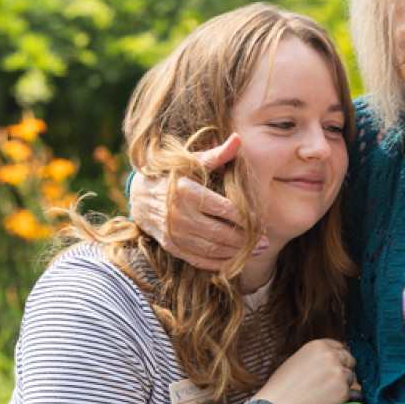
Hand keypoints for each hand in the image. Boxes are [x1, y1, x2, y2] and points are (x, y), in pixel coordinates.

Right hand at [129, 133, 263, 270]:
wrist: (140, 196)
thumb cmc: (173, 176)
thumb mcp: (191, 162)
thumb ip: (217, 155)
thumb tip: (238, 139)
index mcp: (186, 191)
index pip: (223, 209)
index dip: (245, 218)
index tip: (261, 222)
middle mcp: (178, 214)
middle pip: (220, 232)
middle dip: (246, 239)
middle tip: (265, 241)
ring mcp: (174, 233)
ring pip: (211, 248)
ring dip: (237, 253)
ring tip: (257, 251)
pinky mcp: (171, 246)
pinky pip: (198, 260)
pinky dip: (219, 264)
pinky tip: (235, 261)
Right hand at [257, 340, 356, 403]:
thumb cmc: (281, 390)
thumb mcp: (297, 361)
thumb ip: (317, 358)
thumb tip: (333, 360)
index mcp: (318, 346)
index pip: (340, 346)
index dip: (338, 358)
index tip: (332, 368)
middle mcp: (331, 356)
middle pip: (349, 360)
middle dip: (342, 370)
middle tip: (328, 384)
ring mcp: (338, 373)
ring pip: (351, 377)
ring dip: (342, 385)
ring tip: (321, 395)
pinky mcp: (343, 391)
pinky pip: (349, 393)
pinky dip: (340, 399)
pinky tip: (322, 403)